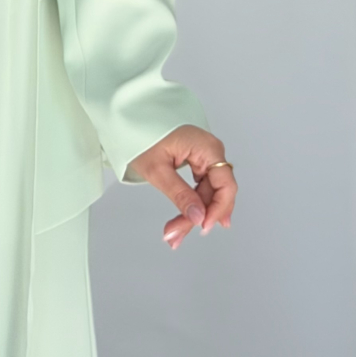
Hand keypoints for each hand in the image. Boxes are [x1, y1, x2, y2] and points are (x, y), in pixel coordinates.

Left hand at [125, 124, 235, 249]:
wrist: (129, 120)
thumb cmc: (141, 137)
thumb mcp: (158, 170)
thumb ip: (180, 194)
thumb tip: (199, 218)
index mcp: (207, 148)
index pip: (226, 185)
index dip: (218, 209)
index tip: (202, 227)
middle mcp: (211, 151)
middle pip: (215, 192)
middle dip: (198, 217)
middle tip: (175, 236)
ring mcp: (205, 156)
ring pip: (207, 193)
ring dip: (193, 214)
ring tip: (174, 234)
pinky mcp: (197, 161)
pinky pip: (200, 186)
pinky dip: (190, 203)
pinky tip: (184, 219)